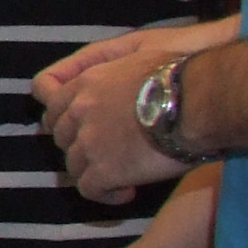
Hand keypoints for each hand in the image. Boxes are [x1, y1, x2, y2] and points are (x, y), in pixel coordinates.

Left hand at [37, 25, 220, 202]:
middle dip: (81, 145)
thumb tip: (109, 86)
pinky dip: (105, 194)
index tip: (80, 128)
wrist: (198, 102)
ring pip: (73, 165)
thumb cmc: (180, 75)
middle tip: (109, 152)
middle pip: (61, 136)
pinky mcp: (104, 170)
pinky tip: (126, 191)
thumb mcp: (138, 53)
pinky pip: (89, 190)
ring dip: (94, 171)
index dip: (62, 118)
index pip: (49, 102)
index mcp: (86, 83)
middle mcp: (79, 112)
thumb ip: (111, 67)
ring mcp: (89, 142)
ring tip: (122, 175)